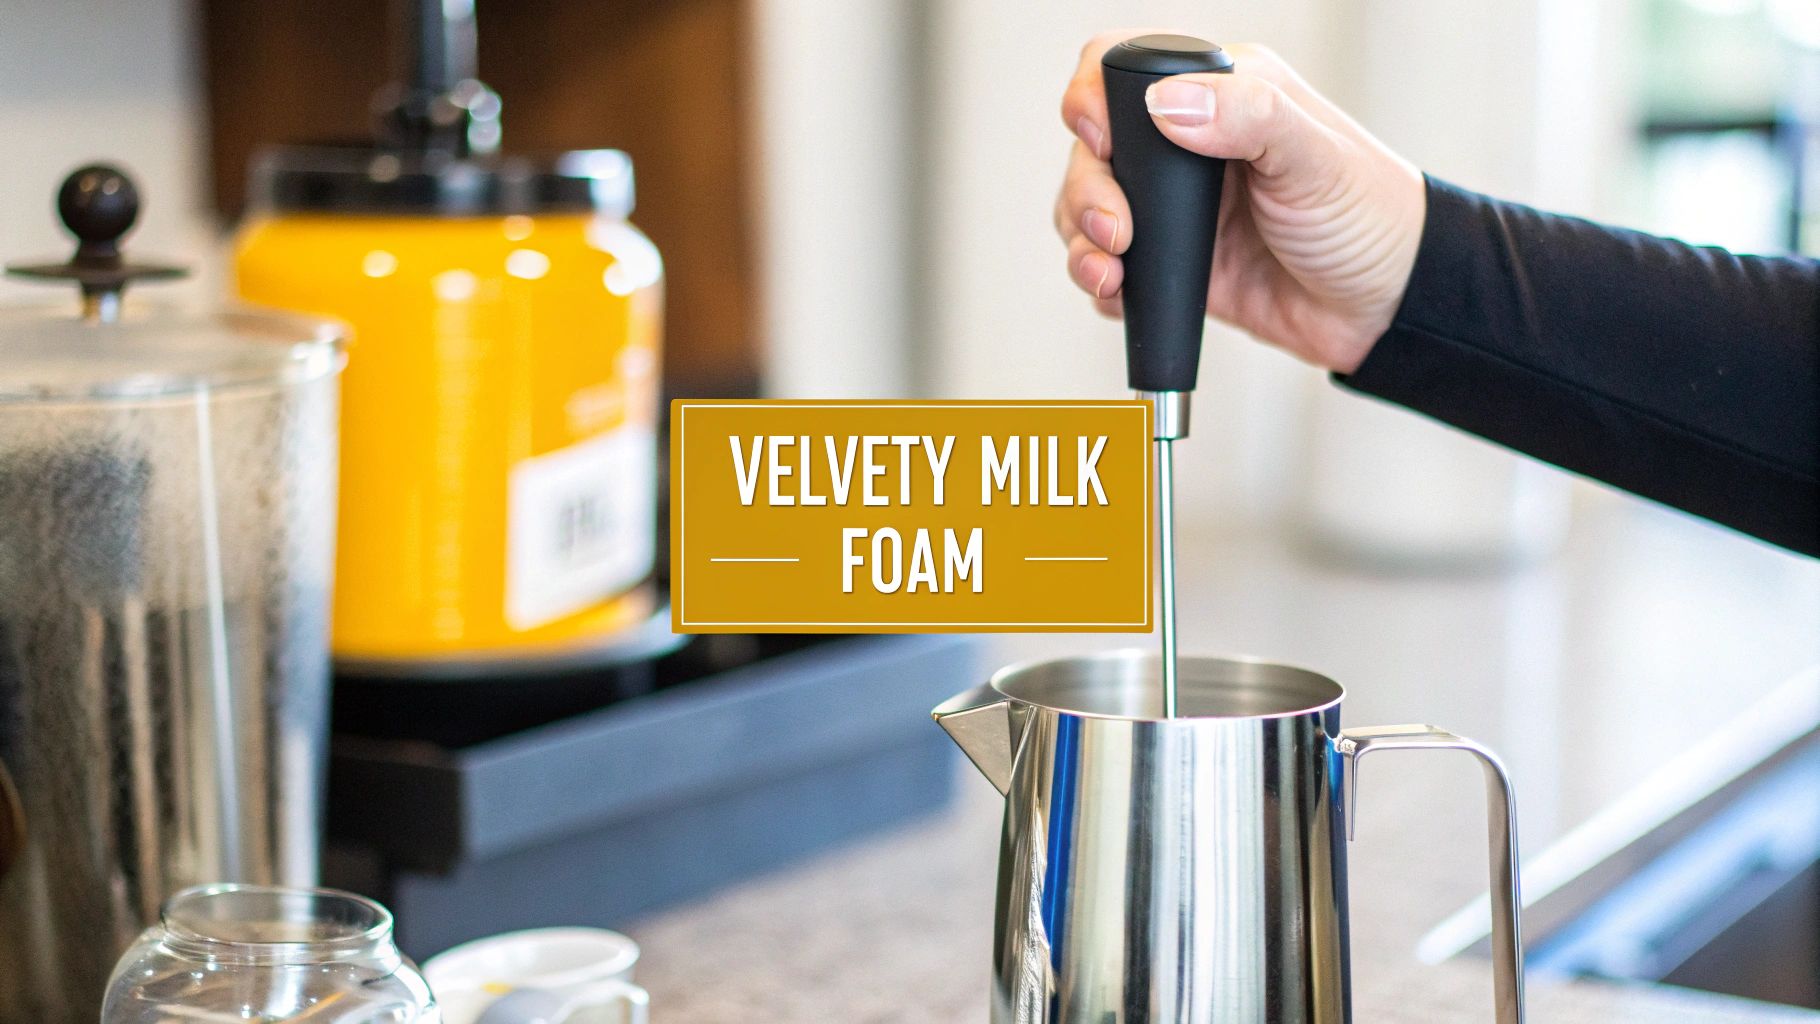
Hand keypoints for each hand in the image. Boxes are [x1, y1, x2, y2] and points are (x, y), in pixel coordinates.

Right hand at [1056, 35, 1425, 373]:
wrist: (1386, 307)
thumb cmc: (1368, 217)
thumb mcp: (1314, 155)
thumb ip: (1246, 117)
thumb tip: (1167, 104)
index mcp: (1222, 94)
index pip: (1127, 67)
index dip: (1094, 95)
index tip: (1100, 137)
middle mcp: (1189, 147)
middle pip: (1093, 149)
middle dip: (1088, 190)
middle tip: (1116, 229)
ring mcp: (1175, 210)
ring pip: (1088, 210)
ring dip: (1083, 242)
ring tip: (1110, 274)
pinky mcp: (1173, 266)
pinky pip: (1111, 271)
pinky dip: (1101, 286)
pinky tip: (1121, 295)